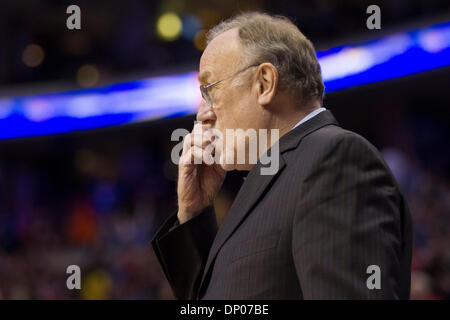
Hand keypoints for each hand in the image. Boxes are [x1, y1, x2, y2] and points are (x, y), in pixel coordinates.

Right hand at [177, 107, 225, 223]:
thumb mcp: (220, 167)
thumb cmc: (208, 184)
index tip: (222, 127)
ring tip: (214, 146)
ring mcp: (186, 158)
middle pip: (195, 130)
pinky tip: (210, 160)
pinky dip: (201, 154)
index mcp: (199, 148)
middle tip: (218, 136)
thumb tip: (236, 145)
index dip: (210, 125)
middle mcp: (191, 150)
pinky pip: (190, 154)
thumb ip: (224, 155)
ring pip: (190, 139)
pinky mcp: (183, 167)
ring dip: (203, 140)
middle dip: (207, 131)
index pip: (201, 129)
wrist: (199, 203)